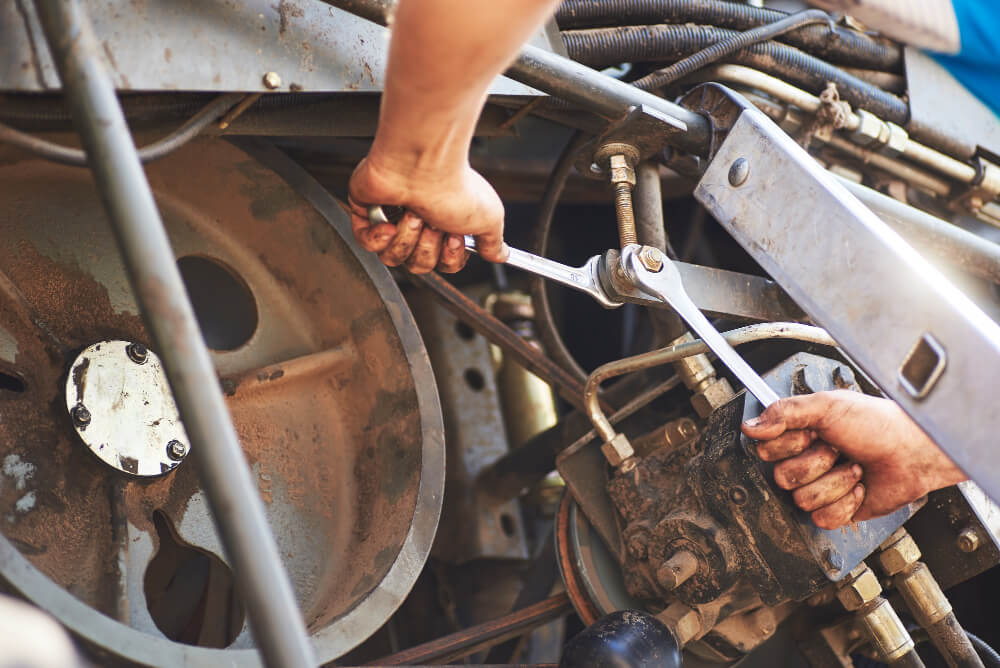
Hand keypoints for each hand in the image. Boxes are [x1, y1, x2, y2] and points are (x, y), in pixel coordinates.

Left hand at [348, 153, 507, 273]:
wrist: (422, 162)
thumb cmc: (454, 186)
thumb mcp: (490, 218)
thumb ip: (493, 241)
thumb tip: (500, 254)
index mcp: (445, 224)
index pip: (443, 263)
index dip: (449, 258)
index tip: (455, 237)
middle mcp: (418, 222)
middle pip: (419, 265)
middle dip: (427, 248)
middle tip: (433, 221)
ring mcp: (391, 218)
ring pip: (393, 257)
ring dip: (406, 239)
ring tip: (413, 213)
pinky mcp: (367, 213)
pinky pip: (368, 245)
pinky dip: (379, 237)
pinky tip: (390, 222)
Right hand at [741, 390, 966, 528]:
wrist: (913, 453)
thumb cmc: (878, 424)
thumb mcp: (828, 405)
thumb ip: (784, 412)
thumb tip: (750, 426)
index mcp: (798, 435)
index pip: (766, 450)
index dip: (789, 445)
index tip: (812, 433)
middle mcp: (805, 461)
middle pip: (782, 477)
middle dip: (816, 463)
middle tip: (837, 449)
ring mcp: (819, 487)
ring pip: (802, 499)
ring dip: (835, 483)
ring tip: (854, 467)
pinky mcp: (835, 511)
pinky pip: (821, 518)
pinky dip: (845, 503)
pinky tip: (859, 488)